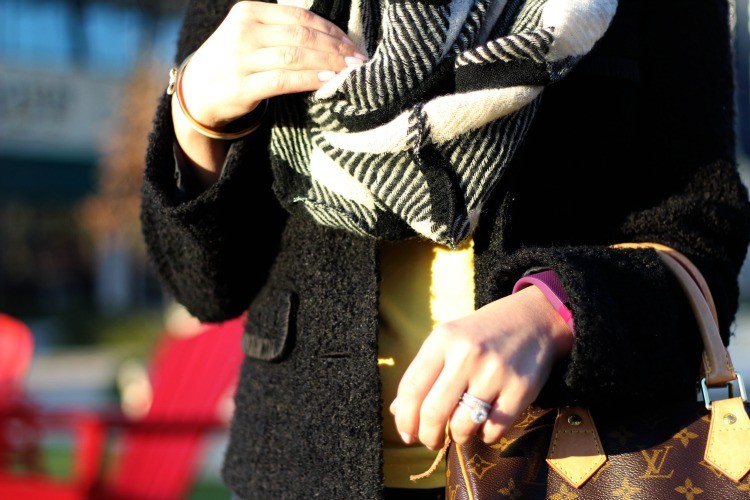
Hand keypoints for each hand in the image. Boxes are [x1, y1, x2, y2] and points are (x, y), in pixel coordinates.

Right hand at [179, 1, 365, 128]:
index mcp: (248, 11)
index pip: (299, 16)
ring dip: (328, 63)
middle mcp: (244, 31)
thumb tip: (331, 38)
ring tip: (348, 70)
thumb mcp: (250, 34)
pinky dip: (310, 79)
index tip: (351, 42)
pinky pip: (284, 80)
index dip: (330, 29)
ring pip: (295, 55)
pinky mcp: (243, 86)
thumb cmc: (234, 62)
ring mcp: (241, 58)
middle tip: (357, 58)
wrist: (197, 92)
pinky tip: (329, 80)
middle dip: (335, 47)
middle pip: (301, 35)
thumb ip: (281, 29)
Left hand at [389, 286, 573, 449]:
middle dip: (427, 436)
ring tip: (461, 429)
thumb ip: (423, 374)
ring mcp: (495, 372)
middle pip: (433, 412)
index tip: (406, 434)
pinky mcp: (521, 389)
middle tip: (430, 441)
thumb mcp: (448, 342)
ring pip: (462, 426)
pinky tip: (485, 421)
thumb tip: (397, 412)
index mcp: (443, 339)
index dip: (404, 419)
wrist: (532, 320)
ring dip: (458, 437)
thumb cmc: (481, 336)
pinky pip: (493, 430)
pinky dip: (485, 435)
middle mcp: (467, 353)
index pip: (411, 388)